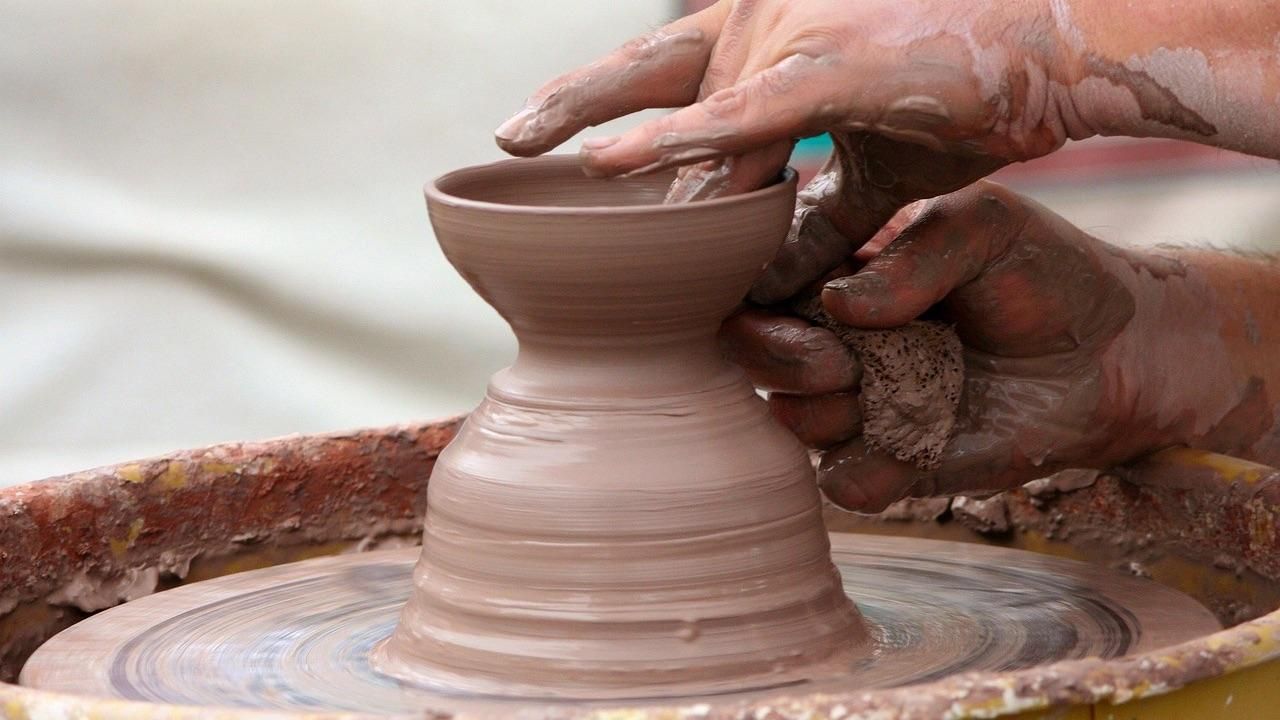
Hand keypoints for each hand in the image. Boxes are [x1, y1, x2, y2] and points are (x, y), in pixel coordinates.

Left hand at [493, 0, 1091, 300]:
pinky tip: (605, 164)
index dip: (621, 106)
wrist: (1053, 53)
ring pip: (681, 90)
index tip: (559, 144)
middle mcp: (774, 30)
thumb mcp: (876, 170)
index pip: (680, 74)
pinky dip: (673, 141)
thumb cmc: (967, 98)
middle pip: (654, 66)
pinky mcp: (834, 73)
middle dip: (576, 100)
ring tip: (522, 142)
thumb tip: (774, 271)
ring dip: (598, 117)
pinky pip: (739, 117)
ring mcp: (799, 44)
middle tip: (506, 138)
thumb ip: (817, 216)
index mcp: (780, 47)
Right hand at [722, 181, 1166, 511]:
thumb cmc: (1047, 274)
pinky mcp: (895, 460)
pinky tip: (920, 441)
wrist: (1117, 354)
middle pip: (753, 354)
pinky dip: (871, 469)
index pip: (762, 279)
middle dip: (785, 359)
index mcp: (844, 267)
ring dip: (832, 411)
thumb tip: (837, 304)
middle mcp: (838, 335)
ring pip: (792, 419)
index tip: (815, 298)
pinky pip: (844, 483)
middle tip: (843, 360)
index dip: (767, 293)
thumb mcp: (986, 229)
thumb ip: (913, 255)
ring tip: (900, 389)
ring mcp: (862, 401)